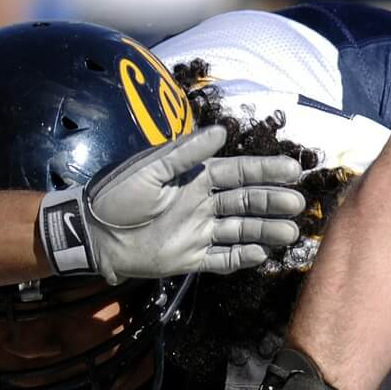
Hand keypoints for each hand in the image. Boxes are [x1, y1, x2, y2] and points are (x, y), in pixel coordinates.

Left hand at [40, 125, 304, 282]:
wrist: (93, 235)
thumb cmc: (117, 197)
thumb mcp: (150, 169)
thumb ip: (186, 153)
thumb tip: (223, 131)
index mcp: (193, 178)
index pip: (237, 172)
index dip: (264, 170)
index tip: (293, 170)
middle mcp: (201, 203)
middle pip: (245, 201)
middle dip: (271, 202)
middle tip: (298, 205)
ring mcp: (197, 231)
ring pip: (239, 230)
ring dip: (264, 231)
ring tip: (289, 233)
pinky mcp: (189, 258)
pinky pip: (221, 258)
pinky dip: (241, 257)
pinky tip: (261, 255)